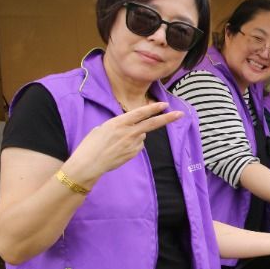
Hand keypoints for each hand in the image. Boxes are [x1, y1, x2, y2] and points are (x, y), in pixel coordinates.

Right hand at [64, 102, 182, 185]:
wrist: (89, 164)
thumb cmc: (92, 144)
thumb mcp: (103, 128)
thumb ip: (121, 125)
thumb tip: (134, 128)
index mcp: (118, 122)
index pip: (140, 113)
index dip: (153, 108)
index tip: (165, 104)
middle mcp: (128, 132)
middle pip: (152, 124)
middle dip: (167, 118)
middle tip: (180, 114)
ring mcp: (132, 144)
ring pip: (142, 135)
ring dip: (135, 135)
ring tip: (117, 142)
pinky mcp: (133, 153)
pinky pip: (138, 145)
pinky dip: (132, 145)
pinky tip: (119, 149)